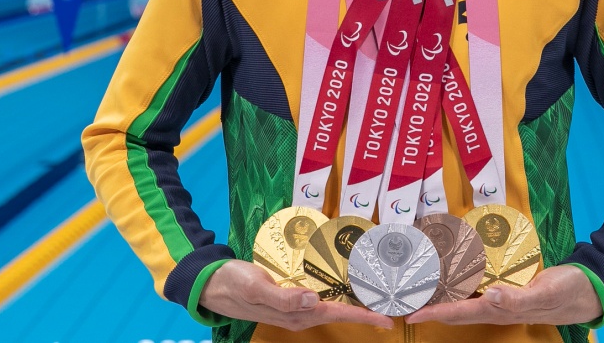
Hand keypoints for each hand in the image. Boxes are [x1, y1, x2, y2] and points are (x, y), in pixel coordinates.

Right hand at [199, 260, 393, 331]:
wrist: (213, 283)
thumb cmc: (234, 284)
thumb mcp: (256, 287)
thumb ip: (284, 297)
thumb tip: (314, 300)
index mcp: (296, 313)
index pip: (337, 314)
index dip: (363, 316)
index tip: (387, 319)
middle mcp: (300, 313)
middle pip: (340, 311)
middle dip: (365, 309)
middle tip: (391, 302)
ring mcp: (295, 306)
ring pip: (331, 304)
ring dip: (352, 300)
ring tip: (375, 292)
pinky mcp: (290, 296)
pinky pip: (319, 296)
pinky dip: (335, 291)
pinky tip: (344, 283)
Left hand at [405, 265, 601, 326]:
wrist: (589, 289)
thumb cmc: (568, 290)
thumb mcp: (547, 292)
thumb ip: (520, 298)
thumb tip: (492, 296)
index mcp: (502, 309)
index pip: (461, 312)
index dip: (435, 313)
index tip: (411, 313)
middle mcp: (497, 307)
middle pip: (456, 310)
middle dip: (431, 306)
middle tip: (406, 298)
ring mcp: (501, 300)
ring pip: (464, 301)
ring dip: (443, 297)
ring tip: (420, 287)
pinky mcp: (507, 290)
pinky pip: (477, 289)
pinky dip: (460, 283)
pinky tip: (451, 275)